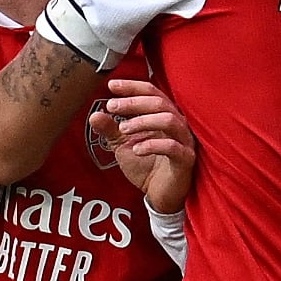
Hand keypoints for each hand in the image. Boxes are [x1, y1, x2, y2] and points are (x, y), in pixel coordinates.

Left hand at [98, 76, 198, 211]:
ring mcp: (184, 141)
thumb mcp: (122, 145)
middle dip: (133, 102)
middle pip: (160, 102)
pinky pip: (173, 147)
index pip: (152, 93)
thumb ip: (110, 130)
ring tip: (123, 129)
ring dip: (143, 121)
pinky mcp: (186, 159)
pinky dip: (152, 145)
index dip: (132, 87)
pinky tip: (136, 149)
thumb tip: (94, 115)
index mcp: (163, 116)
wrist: (159, 194)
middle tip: (111, 106)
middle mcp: (177, 124)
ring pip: (169, 120)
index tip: (111, 85)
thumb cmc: (146, 166)